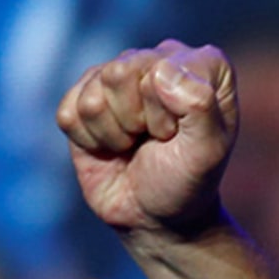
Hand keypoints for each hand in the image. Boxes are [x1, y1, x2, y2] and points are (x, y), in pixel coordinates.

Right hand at [57, 40, 237, 235]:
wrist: (157, 219)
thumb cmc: (187, 182)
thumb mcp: (209, 152)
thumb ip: (201, 106)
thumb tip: (160, 72)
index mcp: (201, 64)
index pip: (161, 68)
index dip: (167, 112)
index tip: (179, 136)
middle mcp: (158, 59)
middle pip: (120, 72)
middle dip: (137, 120)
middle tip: (156, 140)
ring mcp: (117, 76)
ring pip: (92, 96)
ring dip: (114, 133)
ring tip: (134, 145)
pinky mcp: (82, 97)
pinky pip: (68, 113)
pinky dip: (90, 141)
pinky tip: (111, 148)